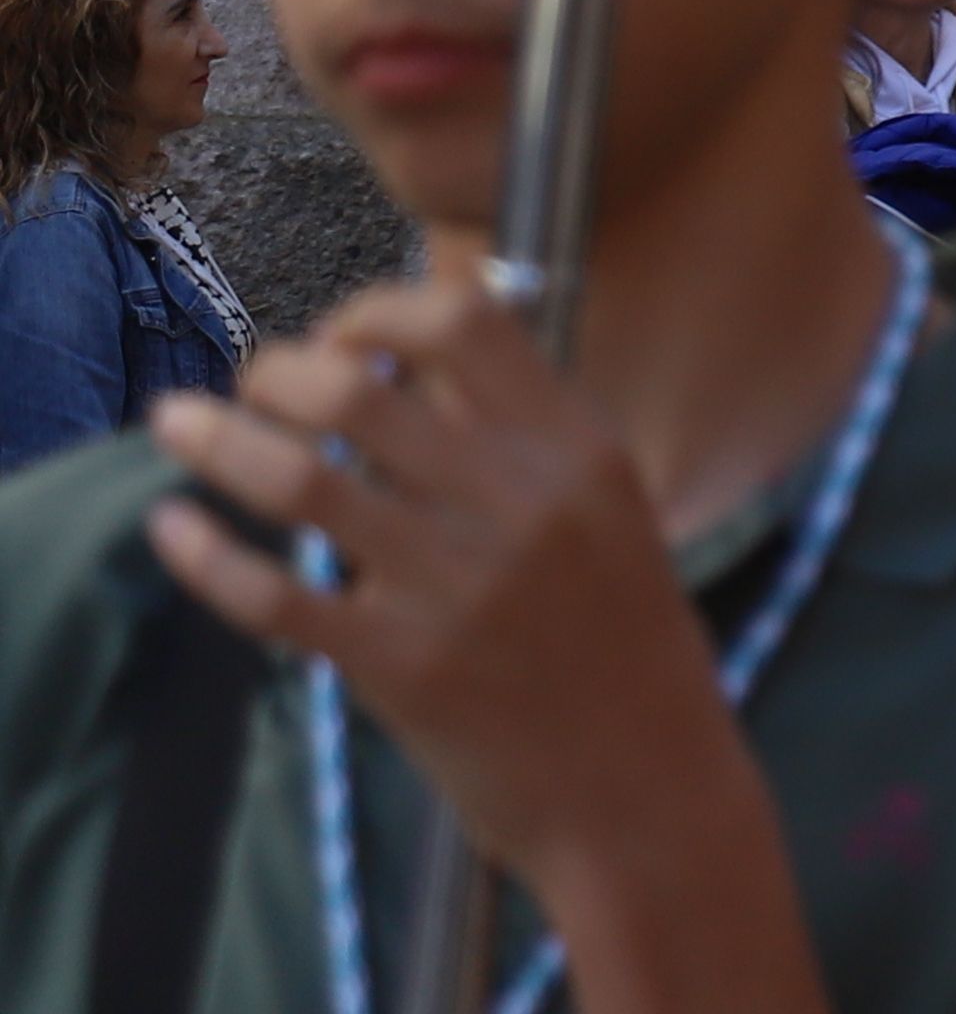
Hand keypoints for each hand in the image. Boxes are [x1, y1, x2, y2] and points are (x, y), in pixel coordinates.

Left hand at [144, 275, 803, 908]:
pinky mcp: (400, 666)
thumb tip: (416, 367)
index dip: (379, 310)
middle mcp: (520, 502)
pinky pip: (275, 596)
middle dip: (277, 370)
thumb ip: (527, 445)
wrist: (645, 786)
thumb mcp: (610, 518)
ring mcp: (456, 586)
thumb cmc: (626, 647)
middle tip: (254, 382)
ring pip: (300, 482)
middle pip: (358, 390)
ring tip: (178, 424)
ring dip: (217, 441)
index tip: (343, 336)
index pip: (465, 322)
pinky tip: (171, 530)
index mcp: (580, 450)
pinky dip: (206, 556)